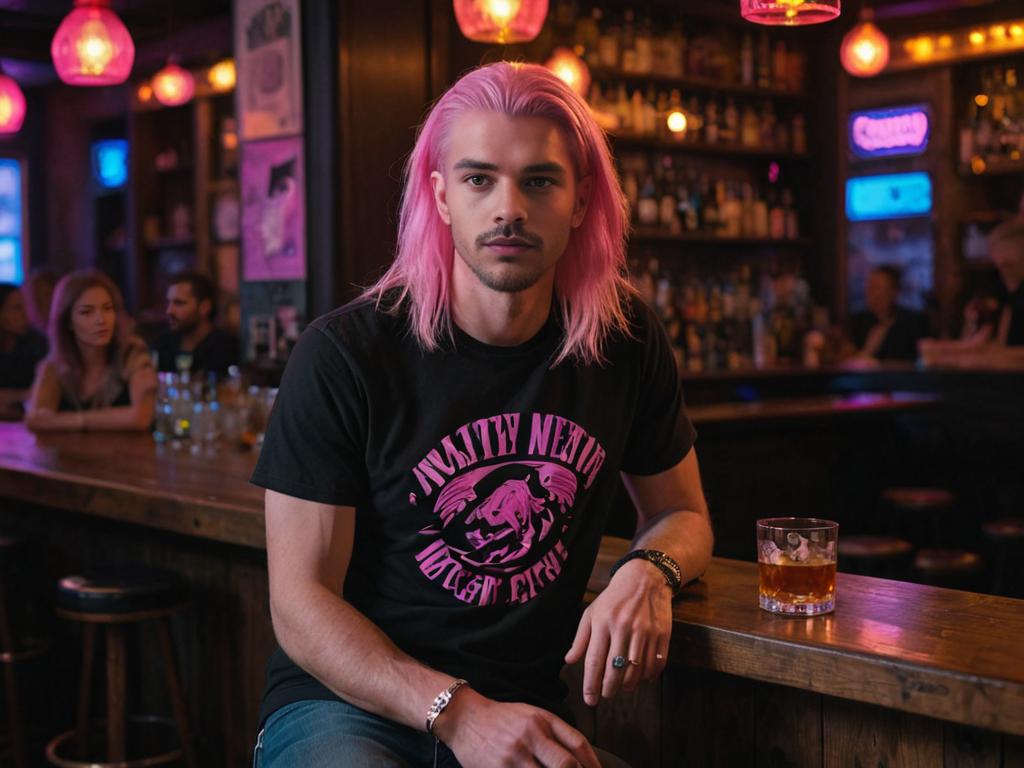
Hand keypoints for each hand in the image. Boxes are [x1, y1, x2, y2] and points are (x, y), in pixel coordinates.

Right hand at [435, 688, 600, 767]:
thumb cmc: (502, 719)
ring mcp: (514, 756)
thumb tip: (581, 760)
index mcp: (542, 720)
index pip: (577, 744)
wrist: (464, 718)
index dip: (593, 764)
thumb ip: (555, 733)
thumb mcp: (531, 715)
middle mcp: (530, 736)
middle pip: (566, 764)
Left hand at [564, 559, 671, 705]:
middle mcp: (624, 627)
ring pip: (636, 671)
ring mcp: (645, 631)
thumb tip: (569, 660)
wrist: (645, 578)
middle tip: (606, 695)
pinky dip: (648, 676)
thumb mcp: (592, 612)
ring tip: (622, 687)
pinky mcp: (662, 634)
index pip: (595, 661)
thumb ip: (580, 638)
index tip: (590, 699)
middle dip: (609, 689)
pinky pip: (656, 664)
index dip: (591, 684)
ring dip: (628, 685)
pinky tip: (641, 677)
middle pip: (615, 670)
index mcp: (603, 622)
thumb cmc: (614, 598)